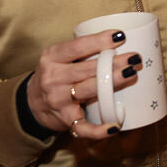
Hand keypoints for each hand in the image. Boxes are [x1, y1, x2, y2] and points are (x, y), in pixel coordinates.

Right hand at [25, 29, 141, 138]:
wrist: (33, 102)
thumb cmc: (55, 74)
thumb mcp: (59, 57)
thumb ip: (81, 50)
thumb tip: (118, 40)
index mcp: (51, 57)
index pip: (76, 47)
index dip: (99, 41)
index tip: (120, 36)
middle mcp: (53, 78)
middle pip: (86, 69)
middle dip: (112, 62)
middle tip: (134, 57)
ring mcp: (58, 100)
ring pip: (88, 91)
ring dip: (112, 83)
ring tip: (131, 74)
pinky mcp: (65, 120)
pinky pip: (83, 127)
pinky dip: (99, 130)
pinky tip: (115, 125)